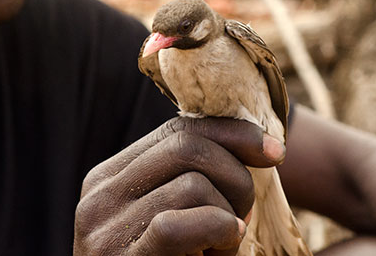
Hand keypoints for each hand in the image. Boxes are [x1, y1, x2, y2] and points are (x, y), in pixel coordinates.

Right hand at [74, 116, 285, 255]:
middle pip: (187, 148)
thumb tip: (254, 141)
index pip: (177, 131)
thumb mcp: (175, 220)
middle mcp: (98, 196)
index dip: (233, 134)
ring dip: (226, 219)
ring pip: (194, 185)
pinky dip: (216, 232)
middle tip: (242, 219)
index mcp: (109, 178)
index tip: (277, 152)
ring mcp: (103, 230)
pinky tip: (219, 253)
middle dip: (236, 177)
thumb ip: (190, 180)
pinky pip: (179, 224)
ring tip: (216, 251)